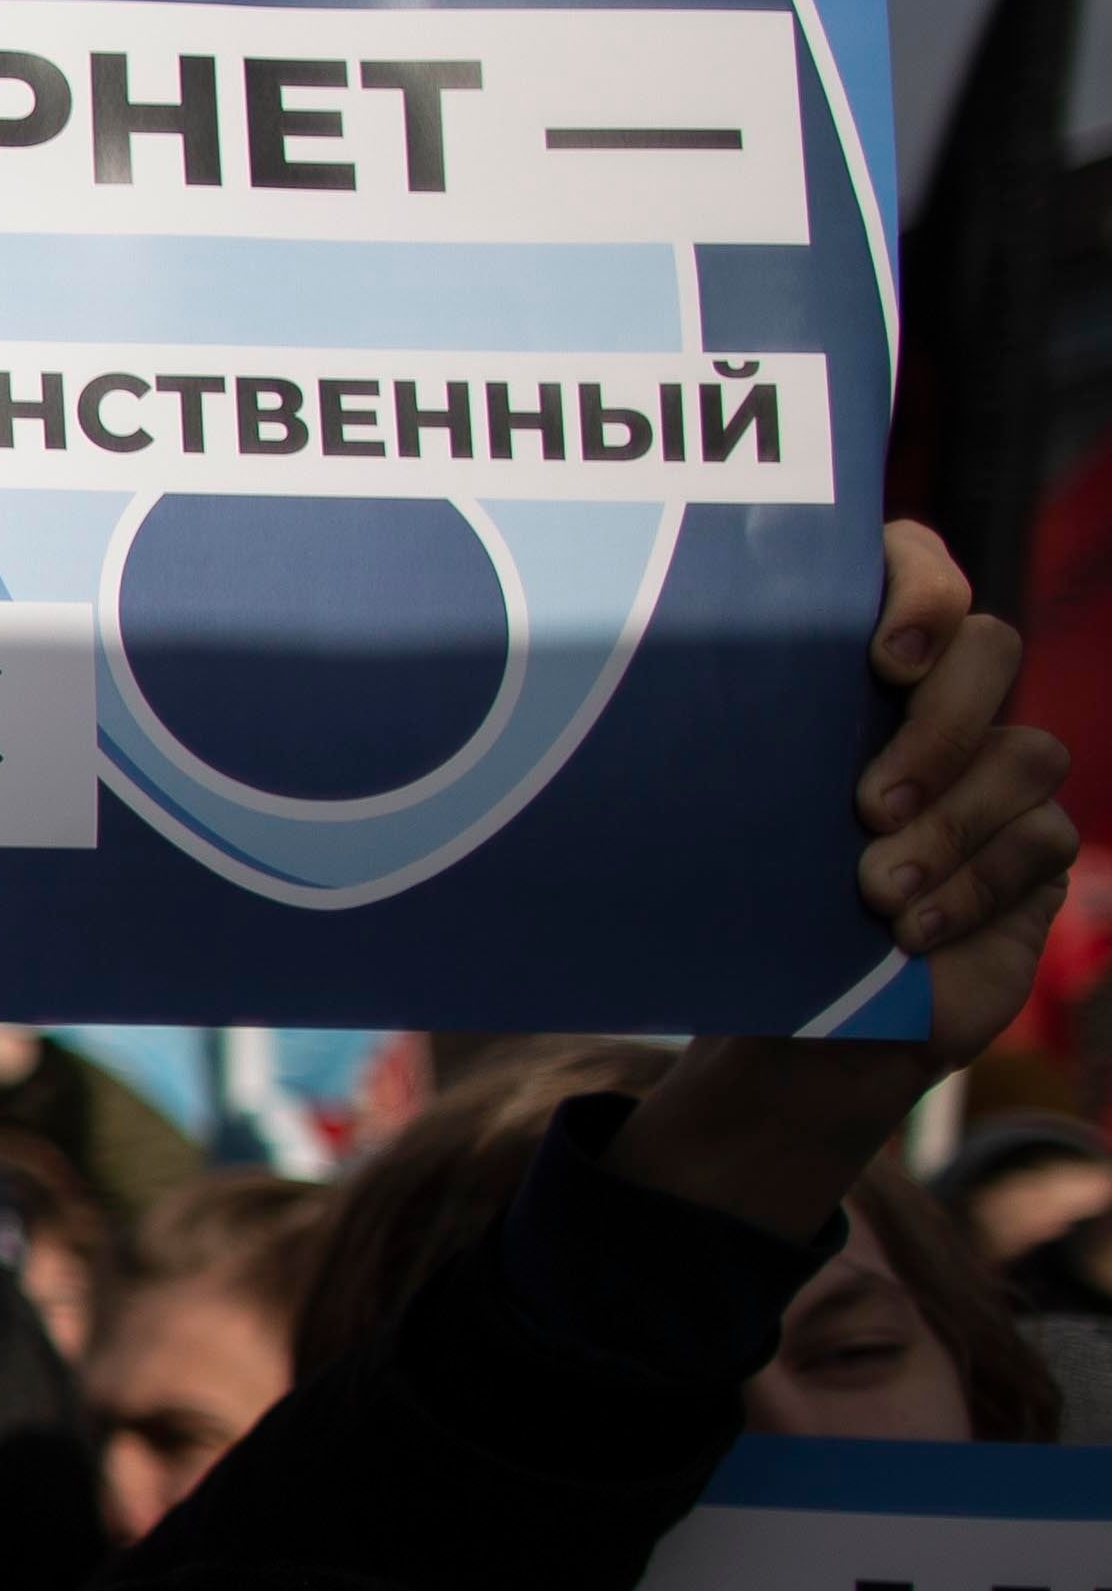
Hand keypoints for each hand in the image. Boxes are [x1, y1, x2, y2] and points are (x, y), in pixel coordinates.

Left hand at [619, 519, 1075, 1236]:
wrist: (787, 1019)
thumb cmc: (733, 898)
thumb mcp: (699, 819)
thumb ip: (680, 752)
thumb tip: (549, 706)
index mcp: (853, 671)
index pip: (914, 572)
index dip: (922, 588)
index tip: (884, 656)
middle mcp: (938, 708)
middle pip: (991, 649)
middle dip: (940, 723)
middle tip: (866, 804)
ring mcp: (994, 778)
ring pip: (1028, 752)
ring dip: (951, 823)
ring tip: (875, 888)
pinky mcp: (1030, 854)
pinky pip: (1041, 841)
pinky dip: (976, 885)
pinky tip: (911, 927)